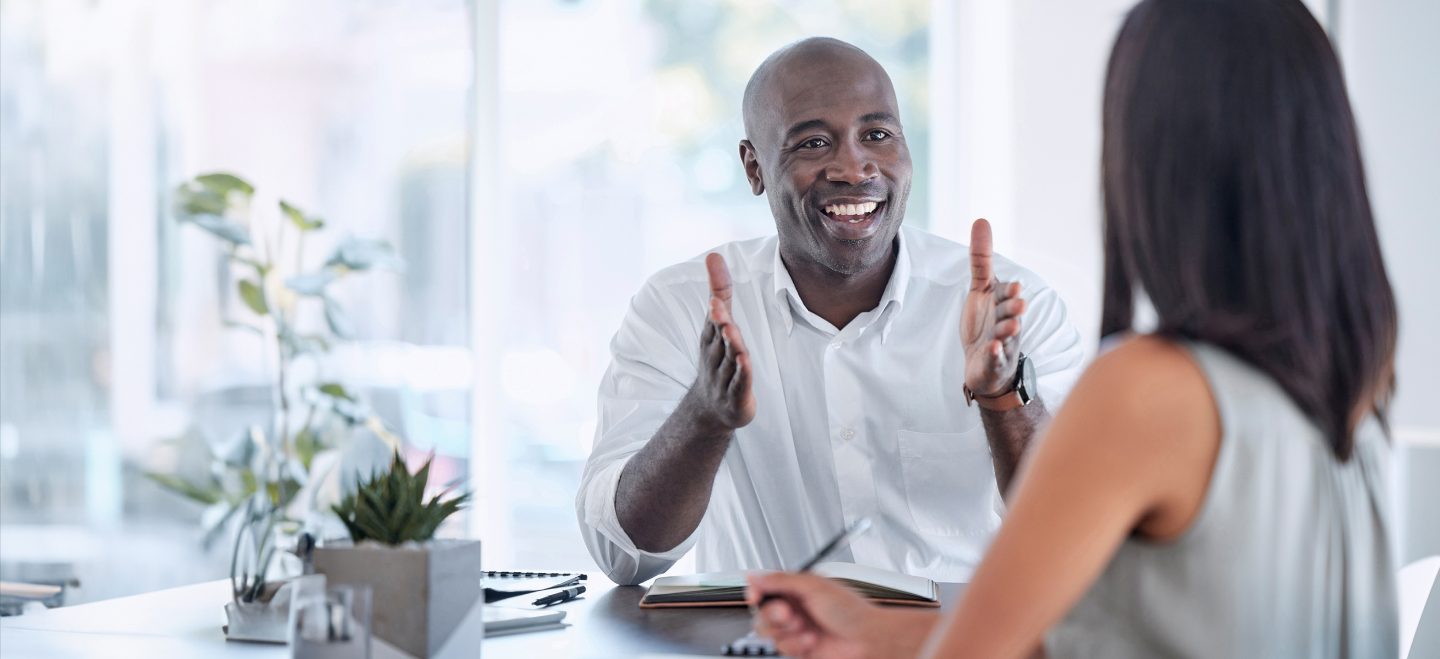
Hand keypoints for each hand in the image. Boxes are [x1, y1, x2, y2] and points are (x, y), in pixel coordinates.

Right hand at [688, 253, 756, 432]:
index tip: (714, 297)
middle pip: (719, 337)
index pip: (713, 321)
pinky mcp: (736, 395)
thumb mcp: (718, 325)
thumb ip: (720, 290)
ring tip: (731, 329)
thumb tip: (713, 254)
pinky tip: (744, 361)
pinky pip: (739, 382)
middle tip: (717, 307)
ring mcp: (724, 377)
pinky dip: (741, 372)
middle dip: (718, 322)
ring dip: (730, 344)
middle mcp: (715, 356)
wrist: (710, 409)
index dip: (715, 309)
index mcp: (711, 339)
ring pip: (729, 358)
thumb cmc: (717, 359)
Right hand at [747, 572, 935, 658]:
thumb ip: (781, 580)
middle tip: (789, 614)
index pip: (765, 587)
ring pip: (768, 631)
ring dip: (786, 631)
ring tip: (804, 627)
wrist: (866, 639)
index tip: (756, 596)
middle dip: (773, 614)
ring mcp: (795, 629)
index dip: (756, 591)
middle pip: (762, 611)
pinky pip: (781, 647)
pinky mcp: (798, 648)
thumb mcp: (814, 586)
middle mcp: (794, 608)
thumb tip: (754, 576)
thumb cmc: (851, 610)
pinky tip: (811, 640)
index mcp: (797, 588)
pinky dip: (795, 644)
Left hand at [960, 219, 1026, 396]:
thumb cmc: (985, 322)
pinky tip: (991, 349)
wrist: (984, 363)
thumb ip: (982, 258)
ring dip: (1006, 332)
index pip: (1006, 295)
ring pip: (1005, 337)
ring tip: (1007, 328)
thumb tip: (982, 220)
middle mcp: (1006, 322)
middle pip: (1009, 314)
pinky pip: (995, 359)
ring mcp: (1002, 344)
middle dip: (1013, 310)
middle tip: (1019, 304)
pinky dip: (994, 355)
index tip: (1016, 286)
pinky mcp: (993, 362)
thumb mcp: (981, 289)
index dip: (1009, 292)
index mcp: (1002, 304)